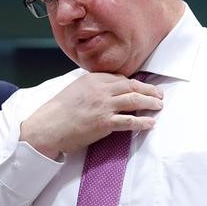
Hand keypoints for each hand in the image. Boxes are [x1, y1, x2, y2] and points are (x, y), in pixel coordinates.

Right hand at [20, 72, 162, 159]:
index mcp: (92, 79)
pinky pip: (130, 121)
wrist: (48, 127)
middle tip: (158, 94)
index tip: (141, 88)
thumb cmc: (58, 111)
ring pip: (134, 100)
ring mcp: (103, 106)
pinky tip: (150, 122)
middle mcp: (100, 89)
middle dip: (148, 90)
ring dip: (150, 103)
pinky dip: (143, 121)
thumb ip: (92, 88)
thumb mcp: (74, 90)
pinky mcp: (105, 122)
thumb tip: (108, 91)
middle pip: (132, 86)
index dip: (134, 83)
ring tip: (158, 106)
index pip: (120, 78)